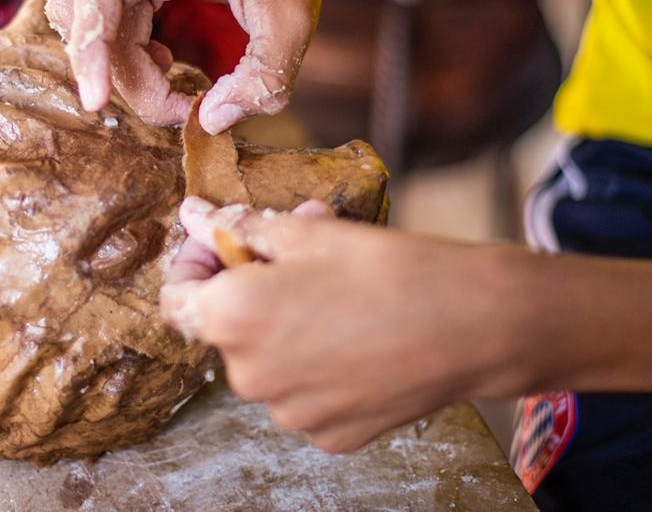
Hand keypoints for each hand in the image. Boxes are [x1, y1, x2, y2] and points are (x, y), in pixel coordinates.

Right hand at [42, 0, 344, 132]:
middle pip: (90, 16)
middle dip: (124, 75)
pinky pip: (101, 16)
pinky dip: (121, 50)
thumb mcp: (295, 24)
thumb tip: (210, 121)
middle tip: (182, 107)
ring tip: (174, 77)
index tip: (97, 101)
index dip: (90, 49)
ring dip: (120, 65)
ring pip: (88, 20)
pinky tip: (163, 58)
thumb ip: (263, 79)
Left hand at [160, 197, 528, 452]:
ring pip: (270, 364)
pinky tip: (362, 338)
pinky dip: (322, 367)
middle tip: (300, 253)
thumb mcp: (308, 232)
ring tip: (341, 294)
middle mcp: (249, 377)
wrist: (475, 324)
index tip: (225, 240)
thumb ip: (240, 228)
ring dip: (288, 329)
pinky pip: (308, 395)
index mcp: (232, 319)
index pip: (176, 296)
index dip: (196, 261)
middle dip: (252, 289)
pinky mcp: (332, 436)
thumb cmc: (391, 268)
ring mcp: (291, 414)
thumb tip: (195, 215)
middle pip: (227, 330)